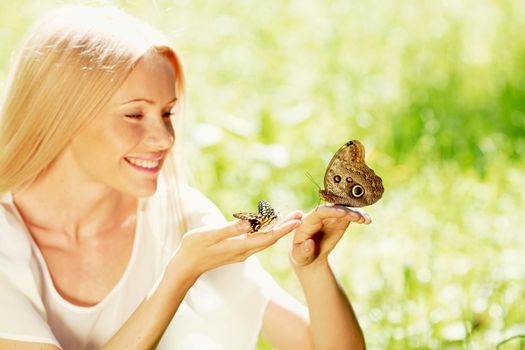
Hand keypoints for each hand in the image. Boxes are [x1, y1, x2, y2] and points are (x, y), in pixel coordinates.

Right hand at [174, 211, 302, 277]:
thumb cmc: (194, 248)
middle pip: (271, 238)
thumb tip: (248, 222)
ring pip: (265, 239)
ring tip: (290, 217)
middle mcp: (244, 251)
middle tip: (300, 214)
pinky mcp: (237, 250)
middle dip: (286, 227)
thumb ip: (230, 229)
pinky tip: (269, 224)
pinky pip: (257, 240)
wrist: (186, 265)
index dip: (284, 228)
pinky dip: (266, 231)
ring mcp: (241, 252)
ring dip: (278, 228)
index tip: (298, 220)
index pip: (268, 237)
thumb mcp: (210, 235)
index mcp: (240, 247)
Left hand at [290, 205, 370, 267]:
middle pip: (333, 208)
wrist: (311, 255)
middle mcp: (319, 216)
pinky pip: (350, 215)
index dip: (331, 211)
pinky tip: (367, 220)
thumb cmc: (302, 255)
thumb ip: (303, 250)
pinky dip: (359, 216)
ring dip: (355, 212)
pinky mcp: (339, 220)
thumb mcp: (300, 256)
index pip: (319, 212)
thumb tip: (309, 243)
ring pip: (343, 209)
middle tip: (358, 217)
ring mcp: (330, 216)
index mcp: (307, 221)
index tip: (343, 213)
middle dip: (346, 211)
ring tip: (365, 220)